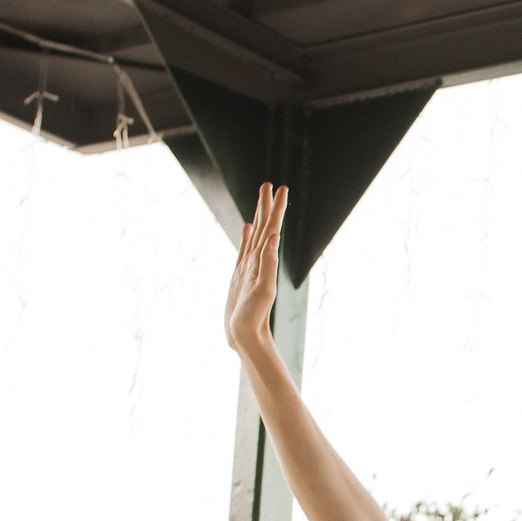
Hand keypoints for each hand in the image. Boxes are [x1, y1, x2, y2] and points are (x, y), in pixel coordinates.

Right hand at [223, 182, 289, 359]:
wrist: (244, 336)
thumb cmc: (253, 317)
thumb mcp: (263, 290)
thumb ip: (268, 265)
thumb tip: (272, 238)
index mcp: (263, 260)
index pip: (272, 228)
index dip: (276, 209)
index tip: (281, 189)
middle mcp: (257, 260)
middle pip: (264, 226)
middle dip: (266, 205)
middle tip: (270, 184)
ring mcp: (249, 267)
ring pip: (255, 234)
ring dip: (259, 216)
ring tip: (261, 198)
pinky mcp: (241, 275)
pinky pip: (245, 249)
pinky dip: (247, 236)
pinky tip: (248, 227)